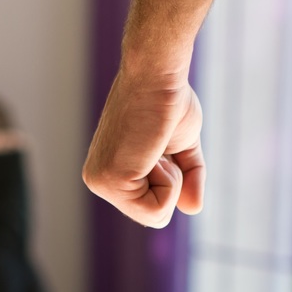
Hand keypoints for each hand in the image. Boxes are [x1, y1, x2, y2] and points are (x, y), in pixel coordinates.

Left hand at [82, 71, 204, 227]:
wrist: (158, 74)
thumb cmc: (168, 101)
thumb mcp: (182, 147)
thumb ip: (187, 179)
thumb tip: (193, 209)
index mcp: (109, 171)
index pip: (151, 206)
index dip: (173, 179)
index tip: (161, 144)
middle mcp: (97, 179)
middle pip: (152, 216)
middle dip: (173, 184)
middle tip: (160, 146)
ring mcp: (100, 181)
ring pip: (155, 217)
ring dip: (172, 183)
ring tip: (157, 147)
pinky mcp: (110, 180)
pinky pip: (157, 209)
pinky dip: (171, 183)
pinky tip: (155, 151)